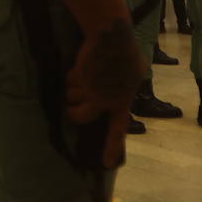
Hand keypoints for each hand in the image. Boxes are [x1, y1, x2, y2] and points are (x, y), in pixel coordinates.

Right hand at [65, 18, 143, 168]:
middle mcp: (106, 101)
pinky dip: (71, 75)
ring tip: (82, 74)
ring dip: (72, 87)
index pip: (118, 130)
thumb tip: (118, 96)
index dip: (111, 147)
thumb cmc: (125, 52)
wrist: (112, 38)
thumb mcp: (133, 74)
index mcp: (122, 101)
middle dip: (71, 111)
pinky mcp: (80, 80)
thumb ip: (124, 87)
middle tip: (69, 107)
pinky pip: (68, 82)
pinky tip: (81, 65)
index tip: (106, 164)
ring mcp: (92, 91)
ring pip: (71, 97)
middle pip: (80, 116)